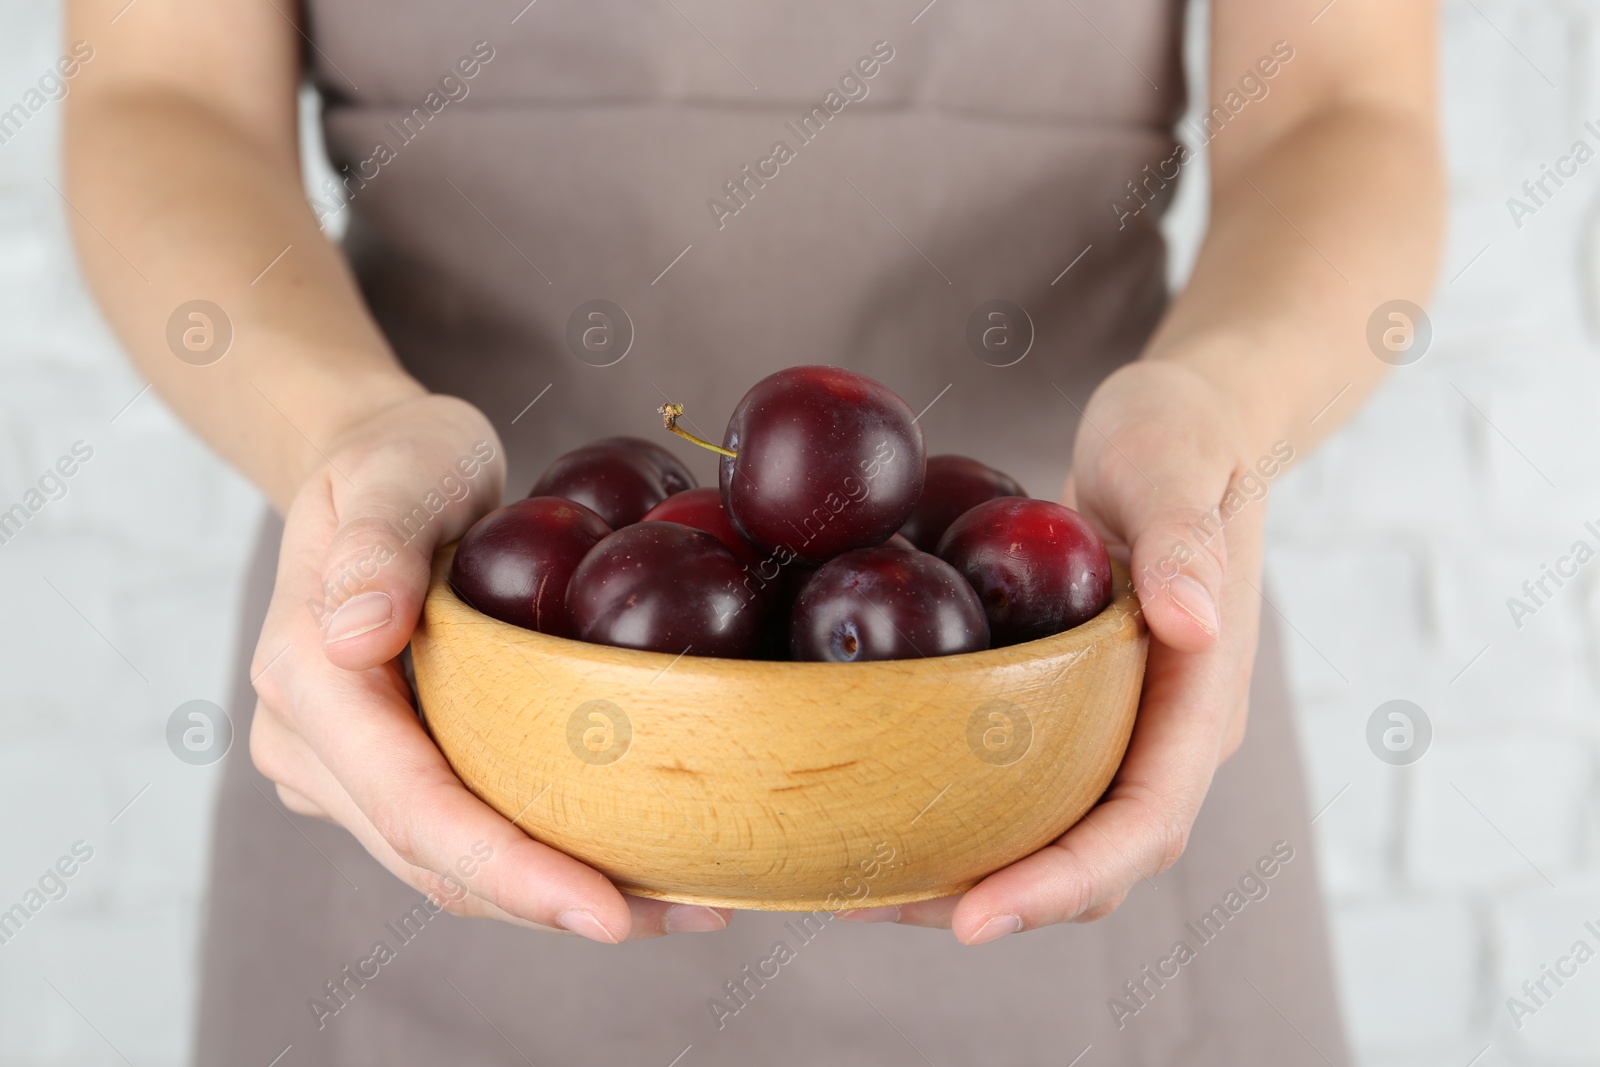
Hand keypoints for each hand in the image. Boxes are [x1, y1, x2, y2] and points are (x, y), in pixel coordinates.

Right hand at [247, 393, 730, 941]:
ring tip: (686, 904)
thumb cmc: (399, 461)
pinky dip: (543, 859)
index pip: (414, 806)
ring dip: (561, 896)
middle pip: (439, 861)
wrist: (380, 469)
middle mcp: (313, 746)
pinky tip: (637, 864)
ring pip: (454, 869)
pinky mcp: (391, 772)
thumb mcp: (397, 470)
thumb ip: (375, 547)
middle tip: (691, 916)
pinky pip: (466, 836)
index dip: (509, 870)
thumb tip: (356, 637)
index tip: (608, 911)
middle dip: (556, 904)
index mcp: (310, 681)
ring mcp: (345, 770)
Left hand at [851, 360, 1266, 940]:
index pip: (1142, 825)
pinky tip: (877, 804)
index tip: (973, 917)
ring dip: (962, 874)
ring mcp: (1120, 728)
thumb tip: (1191, 625)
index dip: (1061, 882)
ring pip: (1050, 838)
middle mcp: (1164, 737)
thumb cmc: (1183, 437)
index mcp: (1202, 703)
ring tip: (855, 886)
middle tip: (873, 907)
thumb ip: (1189, 544)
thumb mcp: (1180, 468)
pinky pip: (1020, 787)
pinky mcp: (1073, 709)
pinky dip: (956, 815)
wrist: (1184, 425)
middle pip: (1088, 860)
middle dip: (993, 901)